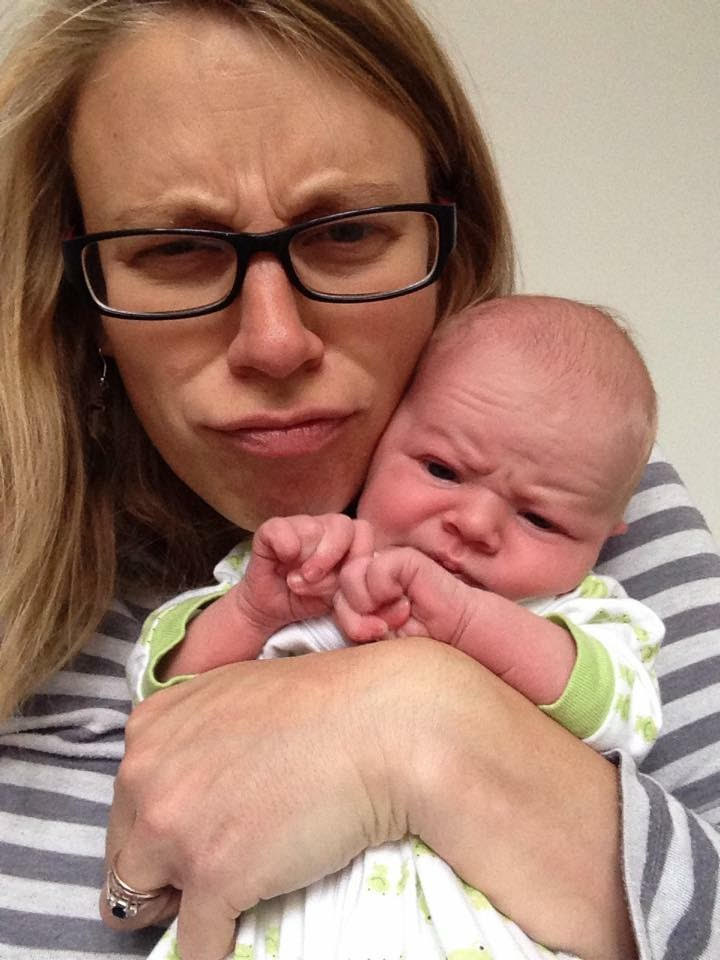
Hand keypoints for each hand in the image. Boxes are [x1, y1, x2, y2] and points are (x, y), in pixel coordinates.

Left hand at [102, 642, 410, 959]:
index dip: (161, 826)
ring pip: (138, 903)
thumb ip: (195, 735)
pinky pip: (194, 945)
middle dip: (163, 867)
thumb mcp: (234, 697)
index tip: (193, 834)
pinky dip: (215, 948)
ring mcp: (175, 828)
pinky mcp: (213, 876)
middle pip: (125, 854)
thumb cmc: (323, 704)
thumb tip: (193, 781)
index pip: (128, 803)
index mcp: (150, 730)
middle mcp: (146, 776)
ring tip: (227, 893)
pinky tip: (239, 934)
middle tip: (215, 862)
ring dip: (180, 905)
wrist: (378, 723)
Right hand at [239, 514, 373, 633]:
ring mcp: (300, 525)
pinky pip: (281, 528)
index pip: (365, 533)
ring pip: (315, 526)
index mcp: (349, 540)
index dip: (356, 560)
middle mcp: (327, 528)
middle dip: (332, 559)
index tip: (343, 587)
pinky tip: (283, 561)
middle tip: (316, 581)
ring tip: (297, 581)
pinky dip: (285, 545)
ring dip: (307, 559)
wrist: (271, 611)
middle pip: (344, 526)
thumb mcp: (342, 609)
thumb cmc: (310, 602)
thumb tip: (379, 628)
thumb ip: (362, 615)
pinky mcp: (271, 530)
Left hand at [334, 546, 470, 643]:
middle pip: (337, 588)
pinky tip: (406, 602)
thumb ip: (350, 620)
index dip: (342, 616)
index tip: (365, 633)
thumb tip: (325, 607)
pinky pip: (375, 569)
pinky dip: (385, 590)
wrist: (455, 637)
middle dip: (354, 618)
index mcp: (362, 590)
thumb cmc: (416, 640)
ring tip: (396, 617)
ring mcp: (386, 562)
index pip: (331, 595)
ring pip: (349, 575)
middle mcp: (371, 573)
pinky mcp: (403, 557)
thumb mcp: (373, 636)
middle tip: (382, 629)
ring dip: (369, 604)